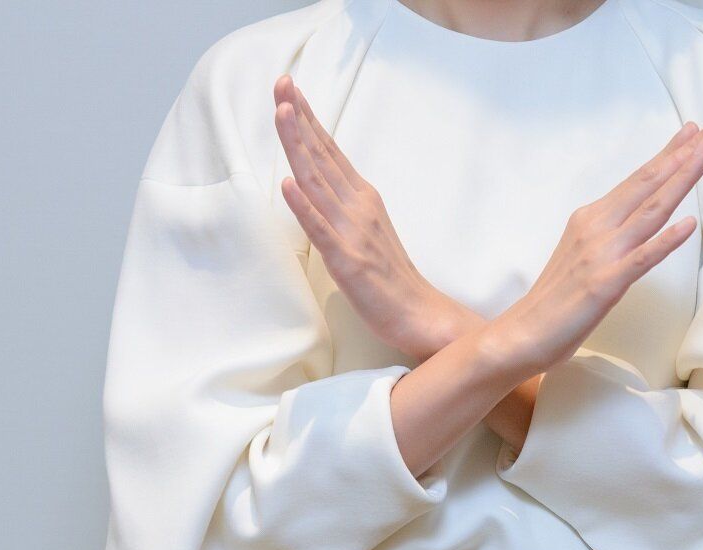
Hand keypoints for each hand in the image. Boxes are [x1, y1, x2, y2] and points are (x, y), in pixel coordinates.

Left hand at [273, 75, 475, 360]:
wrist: (421, 314)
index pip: (329, 152)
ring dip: (298, 147)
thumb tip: (317, 184)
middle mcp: (358, 207)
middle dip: (298, 118)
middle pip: (322, 156)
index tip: (289, 89)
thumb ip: (344, 205)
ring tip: (281, 113)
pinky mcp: (348, 260)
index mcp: (362, 198)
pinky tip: (288, 185)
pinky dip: (304, 207)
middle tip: (281, 81)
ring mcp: (353, 232)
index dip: (307, 120)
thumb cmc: (391, 278)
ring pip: (318, 182)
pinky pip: (322, 230)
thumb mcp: (366, 230)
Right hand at [482, 116, 702, 376]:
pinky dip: (666, 240)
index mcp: (592, 218)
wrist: (521, 333)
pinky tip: (688, 223)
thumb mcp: (583, 253)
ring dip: (683, 177)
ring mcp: (602, 254)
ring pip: (651, 209)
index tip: (696, 129)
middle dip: (687, 152)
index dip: (670, 153)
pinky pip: (642, 259)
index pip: (639, 179)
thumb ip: (610, 232)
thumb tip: (636, 217)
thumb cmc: (556, 299)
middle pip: (649, 182)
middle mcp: (597, 227)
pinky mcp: (605, 284)